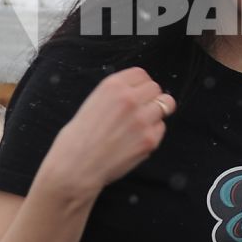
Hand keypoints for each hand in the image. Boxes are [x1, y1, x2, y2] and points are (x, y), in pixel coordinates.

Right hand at [35, 66, 176, 198]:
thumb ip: (117, 94)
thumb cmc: (79, 137)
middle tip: (140, 111)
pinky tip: (135, 140)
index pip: (141, 74)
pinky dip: (153, 133)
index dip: (140, 85)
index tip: (138, 94)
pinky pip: (161, 128)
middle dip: (150, 98)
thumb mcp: (93, 102)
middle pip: (156, 88)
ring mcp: (142, 119)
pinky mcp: (149, 139)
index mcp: (113, 86)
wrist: (76, 166)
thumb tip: (140, 92)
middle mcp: (130, 99)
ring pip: (166, 105)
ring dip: (155, 114)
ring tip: (140, 125)